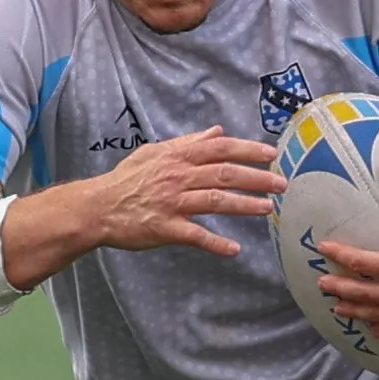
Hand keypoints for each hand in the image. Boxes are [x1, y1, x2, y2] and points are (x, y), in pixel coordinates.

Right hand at [87, 127, 283, 258]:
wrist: (98, 207)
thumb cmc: (127, 179)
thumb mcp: (156, 152)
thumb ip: (188, 142)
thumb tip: (217, 130)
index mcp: (177, 157)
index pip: (219, 148)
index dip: (246, 150)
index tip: (271, 154)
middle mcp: (178, 177)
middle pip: (223, 174)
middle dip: (256, 178)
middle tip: (280, 184)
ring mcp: (172, 203)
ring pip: (214, 201)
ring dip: (244, 205)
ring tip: (267, 209)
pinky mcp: (165, 228)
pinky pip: (195, 235)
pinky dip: (215, 243)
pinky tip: (234, 249)